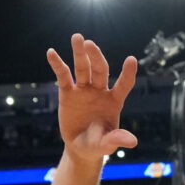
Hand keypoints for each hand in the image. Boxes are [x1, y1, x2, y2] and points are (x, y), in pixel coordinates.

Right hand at [45, 33, 137, 163]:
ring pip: (82, 68)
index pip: (123, 84)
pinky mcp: (68, 92)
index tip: (132, 60)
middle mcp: (100, 91)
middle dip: (96, 57)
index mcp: (114, 101)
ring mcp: (84, 90)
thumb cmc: (98, 145)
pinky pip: (63, 76)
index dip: (127, 73)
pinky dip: (58, 64)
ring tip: (77, 37)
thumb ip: (117, 139)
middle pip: (100, 70)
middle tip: (90, 44)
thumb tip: (133, 141)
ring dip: (80, 53)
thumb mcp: (107, 144)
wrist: (81, 147)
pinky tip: (51, 52)